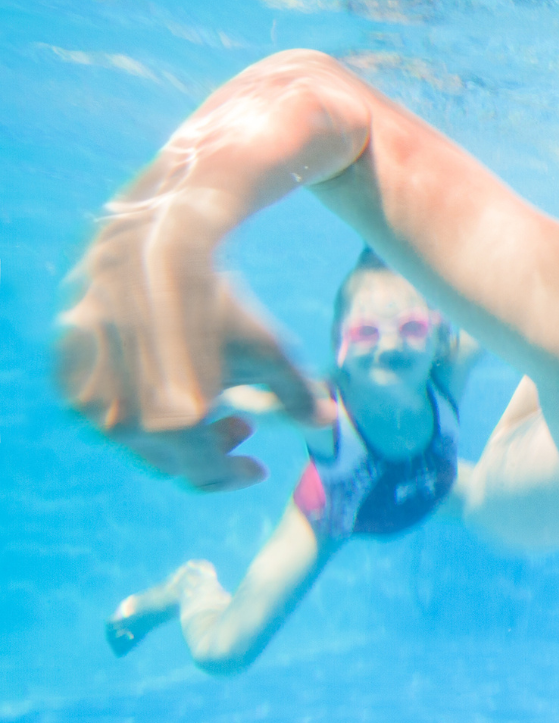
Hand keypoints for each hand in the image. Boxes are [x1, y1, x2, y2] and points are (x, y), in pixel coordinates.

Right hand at [56, 208, 332, 491]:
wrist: (153, 249)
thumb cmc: (218, 303)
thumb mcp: (271, 350)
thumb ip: (298, 395)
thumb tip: (328, 422)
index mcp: (176, 426)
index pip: (207, 474)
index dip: (236, 474)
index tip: (257, 467)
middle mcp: (124, 424)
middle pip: (172, 462)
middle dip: (212, 450)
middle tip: (242, 425)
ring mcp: (89, 405)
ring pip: (138, 441)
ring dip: (176, 433)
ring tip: (209, 401)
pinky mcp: (67, 381)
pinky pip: (106, 413)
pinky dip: (141, 411)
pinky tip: (168, 383)